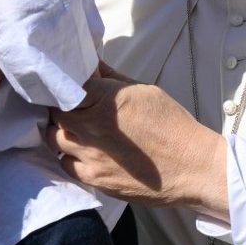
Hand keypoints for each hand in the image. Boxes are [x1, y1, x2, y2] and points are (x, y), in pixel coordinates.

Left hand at [48, 77, 227, 214]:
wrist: (191, 167)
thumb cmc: (172, 126)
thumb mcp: (144, 90)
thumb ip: (111, 79)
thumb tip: (91, 66)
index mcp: (105, 99)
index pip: (66, 85)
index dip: (65, 84)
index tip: (68, 85)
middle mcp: (91, 126)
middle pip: (54, 112)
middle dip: (59, 107)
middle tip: (69, 106)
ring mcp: (89, 155)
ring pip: (54, 138)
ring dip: (61, 131)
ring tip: (74, 129)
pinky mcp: (93, 178)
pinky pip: (64, 164)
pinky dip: (68, 156)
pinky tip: (81, 152)